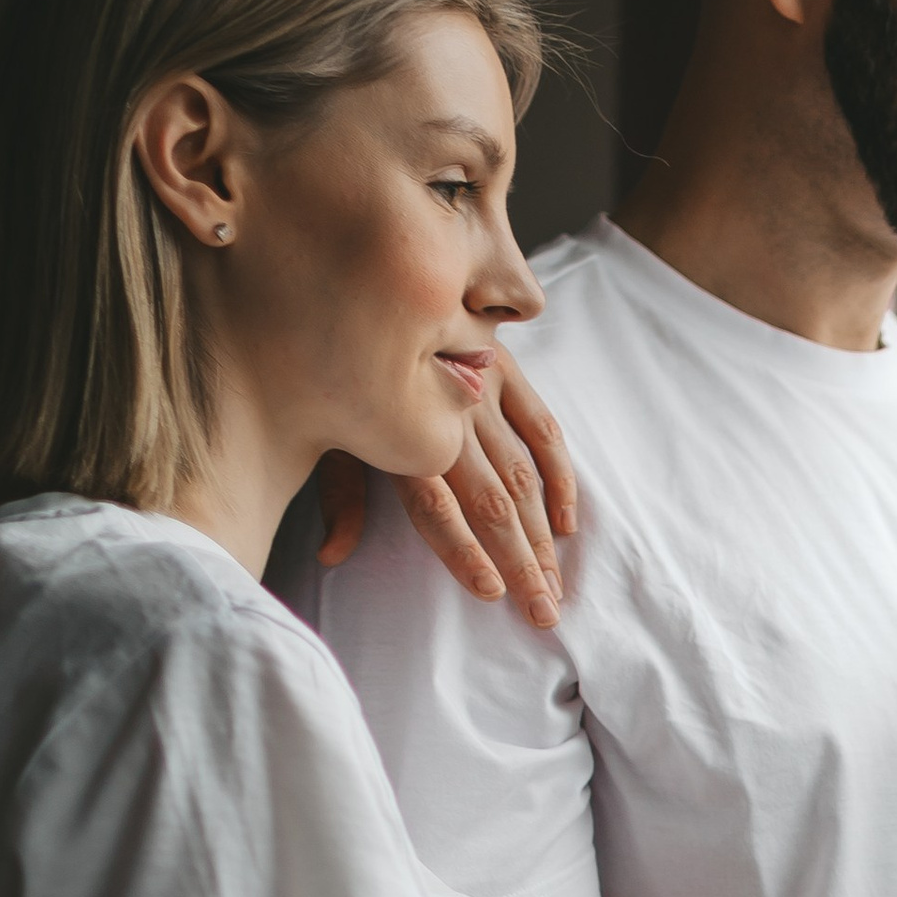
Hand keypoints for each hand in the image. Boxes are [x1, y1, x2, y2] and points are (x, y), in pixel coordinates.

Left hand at [315, 347, 576, 630]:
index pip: (437, 506)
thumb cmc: (342, 370)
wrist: (371, 284)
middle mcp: (447, 412)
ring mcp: (482, 388)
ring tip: (556, 586)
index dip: (465, 551)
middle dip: (522, 562)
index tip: (492, 592)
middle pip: (492, 501)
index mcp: (399, 431)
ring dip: (544, 537)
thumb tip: (333, 557)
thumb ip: (339, 495)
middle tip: (544, 611)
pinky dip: (561, 479)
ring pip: (523, 475)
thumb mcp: (328, 432)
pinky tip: (568, 526)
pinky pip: (544, 430)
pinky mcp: (507, 370)